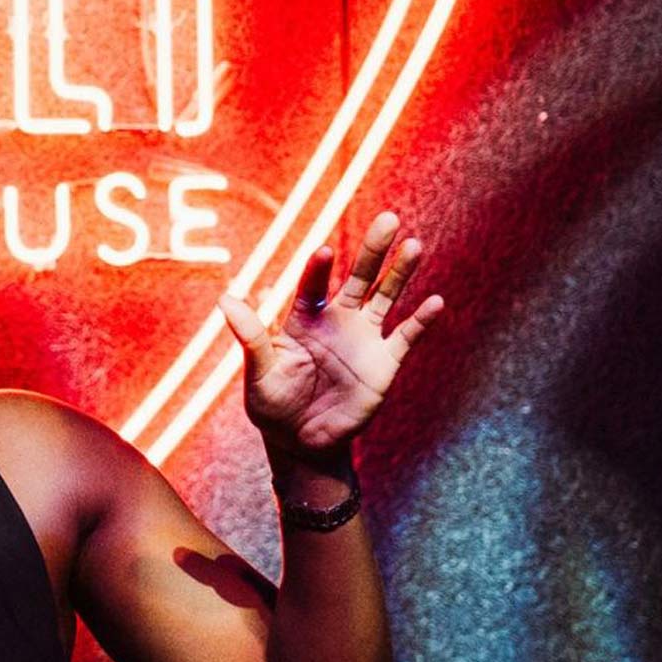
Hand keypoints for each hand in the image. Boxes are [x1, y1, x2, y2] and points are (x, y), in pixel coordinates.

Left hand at [225, 211, 444, 462]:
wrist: (301, 442)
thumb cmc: (273, 404)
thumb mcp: (258, 373)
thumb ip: (251, 336)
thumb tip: (226, 299)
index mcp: (305, 318)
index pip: (314, 285)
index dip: (319, 270)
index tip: (324, 252)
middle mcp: (337, 320)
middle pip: (359, 278)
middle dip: (374, 251)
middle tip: (388, 220)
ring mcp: (363, 339)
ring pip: (386, 297)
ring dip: (400, 273)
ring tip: (414, 246)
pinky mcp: (384, 363)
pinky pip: (405, 337)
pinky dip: (421, 322)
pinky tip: (435, 302)